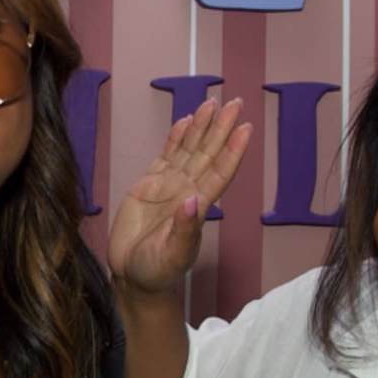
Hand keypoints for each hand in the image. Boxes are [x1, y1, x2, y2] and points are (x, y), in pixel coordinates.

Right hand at [107, 95, 252, 298]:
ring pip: (189, 149)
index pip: (220, 172)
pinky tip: (185, 121)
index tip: (245, 128)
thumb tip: (192, 201)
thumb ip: (184, 230)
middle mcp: (188, 191)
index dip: (233, 149)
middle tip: (234, 102)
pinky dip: (176, 137)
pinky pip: (166, 155)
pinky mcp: (149, 185)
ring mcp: (169, 186)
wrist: (131, 276)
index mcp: (198, 207)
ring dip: (202, 126)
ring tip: (212, 102)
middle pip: (208, 153)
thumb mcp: (172, 255)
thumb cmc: (156, 272)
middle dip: (221, 128)